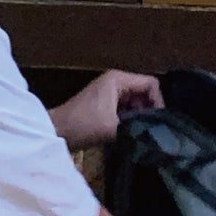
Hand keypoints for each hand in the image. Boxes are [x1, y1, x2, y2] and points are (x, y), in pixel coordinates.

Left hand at [49, 69, 163, 150]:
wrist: (56, 132)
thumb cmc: (82, 125)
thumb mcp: (112, 127)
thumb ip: (136, 128)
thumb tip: (156, 136)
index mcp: (118, 79)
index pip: (151, 84)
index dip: (159, 102)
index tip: (158, 122)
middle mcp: (116, 82)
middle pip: (145, 93)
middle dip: (150, 111)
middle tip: (151, 131)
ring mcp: (110, 93)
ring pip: (137, 103)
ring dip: (140, 117)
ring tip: (142, 134)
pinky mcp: (106, 105)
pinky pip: (127, 110)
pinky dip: (131, 121)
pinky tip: (131, 134)